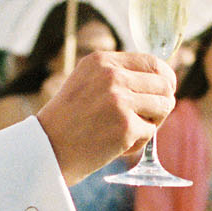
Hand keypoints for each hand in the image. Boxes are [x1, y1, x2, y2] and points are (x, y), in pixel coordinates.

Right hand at [34, 50, 175, 183]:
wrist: (46, 149)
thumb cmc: (69, 120)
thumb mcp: (86, 82)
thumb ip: (118, 75)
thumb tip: (161, 78)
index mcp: (102, 61)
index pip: (153, 62)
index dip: (165, 78)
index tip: (165, 91)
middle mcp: (112, 76)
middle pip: (165, 85)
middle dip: (160, 103)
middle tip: (144, 118)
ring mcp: (120, 100)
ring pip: (163, 107)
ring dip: (152, 122)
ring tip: (128, 130)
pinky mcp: (126, 127)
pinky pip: (150, 132)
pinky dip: (138, 142)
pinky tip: (116, 145)